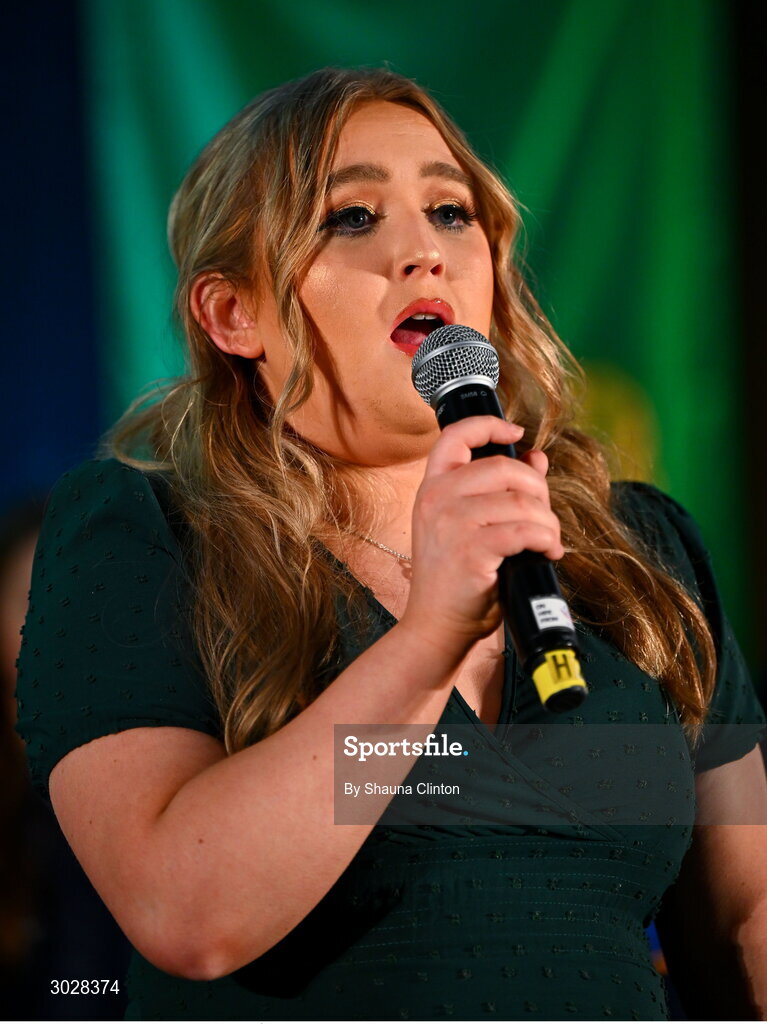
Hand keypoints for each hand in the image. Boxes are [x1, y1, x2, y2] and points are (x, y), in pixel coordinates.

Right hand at [400, 416, 563, 659]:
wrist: (436, 626)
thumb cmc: (455, 579)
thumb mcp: (469, 526)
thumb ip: (499, 490)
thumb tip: (537, 457)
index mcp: (432, 488)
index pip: (455, 435)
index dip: (489, 425)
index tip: (516, 433)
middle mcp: (436, 499)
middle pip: (505, 468)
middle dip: (538, 490)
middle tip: (544, 516)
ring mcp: (451, 523)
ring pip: (522, 501)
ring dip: (548, 522)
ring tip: (549, 541)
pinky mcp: (470, 550)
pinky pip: (525, 531)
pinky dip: (547, 540)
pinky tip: (548, 552)